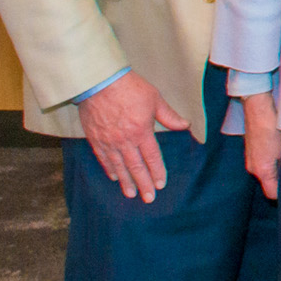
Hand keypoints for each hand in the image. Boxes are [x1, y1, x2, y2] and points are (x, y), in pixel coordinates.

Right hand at [79, 72, 190, 203]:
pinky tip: (114, 176)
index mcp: (141, 131)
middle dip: (143, 184)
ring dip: (125, 181)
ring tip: (131, 194)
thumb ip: (169, 116)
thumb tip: (185, 125)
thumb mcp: (155, 100)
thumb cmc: (130, 88)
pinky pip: (102, 158)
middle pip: (135, 167)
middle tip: (148, 198)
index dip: (157, 171)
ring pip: (118, 166)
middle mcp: (124, 140)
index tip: (161, 184)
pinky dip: (109, 168)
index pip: (151, 157)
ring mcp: (108, 141)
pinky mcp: (95, 138)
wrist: (99, 82)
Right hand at [241, 92, 280, 201]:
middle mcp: (253, 167)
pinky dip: (275, 162)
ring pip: (268, 172)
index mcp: (261, 170)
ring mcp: (252, 158)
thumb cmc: (273, 127)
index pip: (272, 193)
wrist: (259, 107)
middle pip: (270, 183)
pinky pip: (265, 162)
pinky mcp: (253, 150)